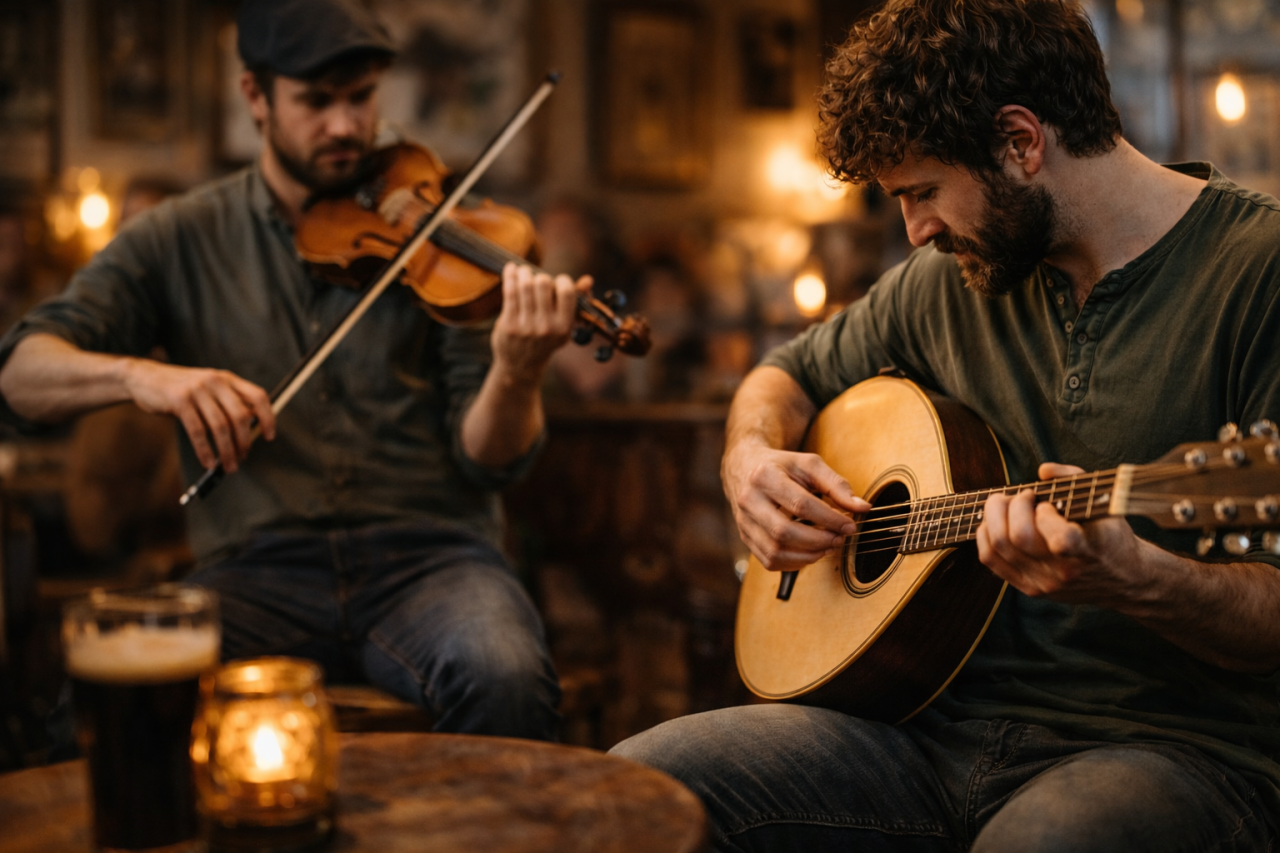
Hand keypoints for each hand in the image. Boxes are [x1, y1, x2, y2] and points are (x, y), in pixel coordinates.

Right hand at [121, 359, 274, 472]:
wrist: (144, 378)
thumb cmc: (181, 390)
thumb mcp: (208, 390)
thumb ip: (227, 406)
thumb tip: (246, 436)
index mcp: (227, 379)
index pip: (258, 396)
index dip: (268, 418)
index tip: (270, 436)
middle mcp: (216, 381)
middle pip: (241, 416)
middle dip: (244, 442)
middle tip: (242, 458)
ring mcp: (198, 390)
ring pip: (221, 426)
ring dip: (227, 451)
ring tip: (228, 466)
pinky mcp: (179, 400)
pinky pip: (198, 431)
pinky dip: (205, 450)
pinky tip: (208, 462)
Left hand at [491, 262, 591, 383]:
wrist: (521, 365)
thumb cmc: (544, 339)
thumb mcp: (563, 325)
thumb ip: (575, 301)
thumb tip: (589, 280)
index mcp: (564, 327)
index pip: (566, 292)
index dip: (562, 280)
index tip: (557, 282)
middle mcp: (546, 327)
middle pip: (543, 283)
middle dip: (540, 276)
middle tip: (536, 280)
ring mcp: (526, 326)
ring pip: (525, 285)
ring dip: (523, 273)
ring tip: (523, 272)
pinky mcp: (508, 325)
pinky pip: (509, 292)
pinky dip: (509, 276)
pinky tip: (510, 269)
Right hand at [723, 441, 869, 571]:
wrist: (745, 467)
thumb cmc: (781, 466)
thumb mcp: (809, 465)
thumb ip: (836, 485)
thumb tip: (861, 508)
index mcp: (764, 476)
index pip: (800, 504)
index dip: (829, 519)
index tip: (850, 525)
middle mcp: (749, 500)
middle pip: (784, 532)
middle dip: (819, 540)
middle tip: (840, 538)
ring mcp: (743, 522)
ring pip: (775, 551)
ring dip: (808, 555)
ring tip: (828, 546)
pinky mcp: (745, 538)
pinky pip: (769, 561)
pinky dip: (794, 563)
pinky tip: (811, 552)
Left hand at [976, 462, 1149, 605]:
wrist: (1124, 581)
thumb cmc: (1111, 534)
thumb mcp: (1107, 503)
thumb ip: (1075, 478)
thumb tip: (1043, 470)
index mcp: (1091, 551)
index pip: (1061, 541)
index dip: (1046, 516)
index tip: (1048, 504)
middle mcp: (1066, 572)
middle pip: (1019, 538)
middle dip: (1013, 506)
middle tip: (1022, 495)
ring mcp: (1046, 584)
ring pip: (1000, 547)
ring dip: (994, 516)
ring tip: (1005, 503)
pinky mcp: (1030, 589)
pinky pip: (991, 560)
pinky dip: (985, 534)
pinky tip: (995, 521)